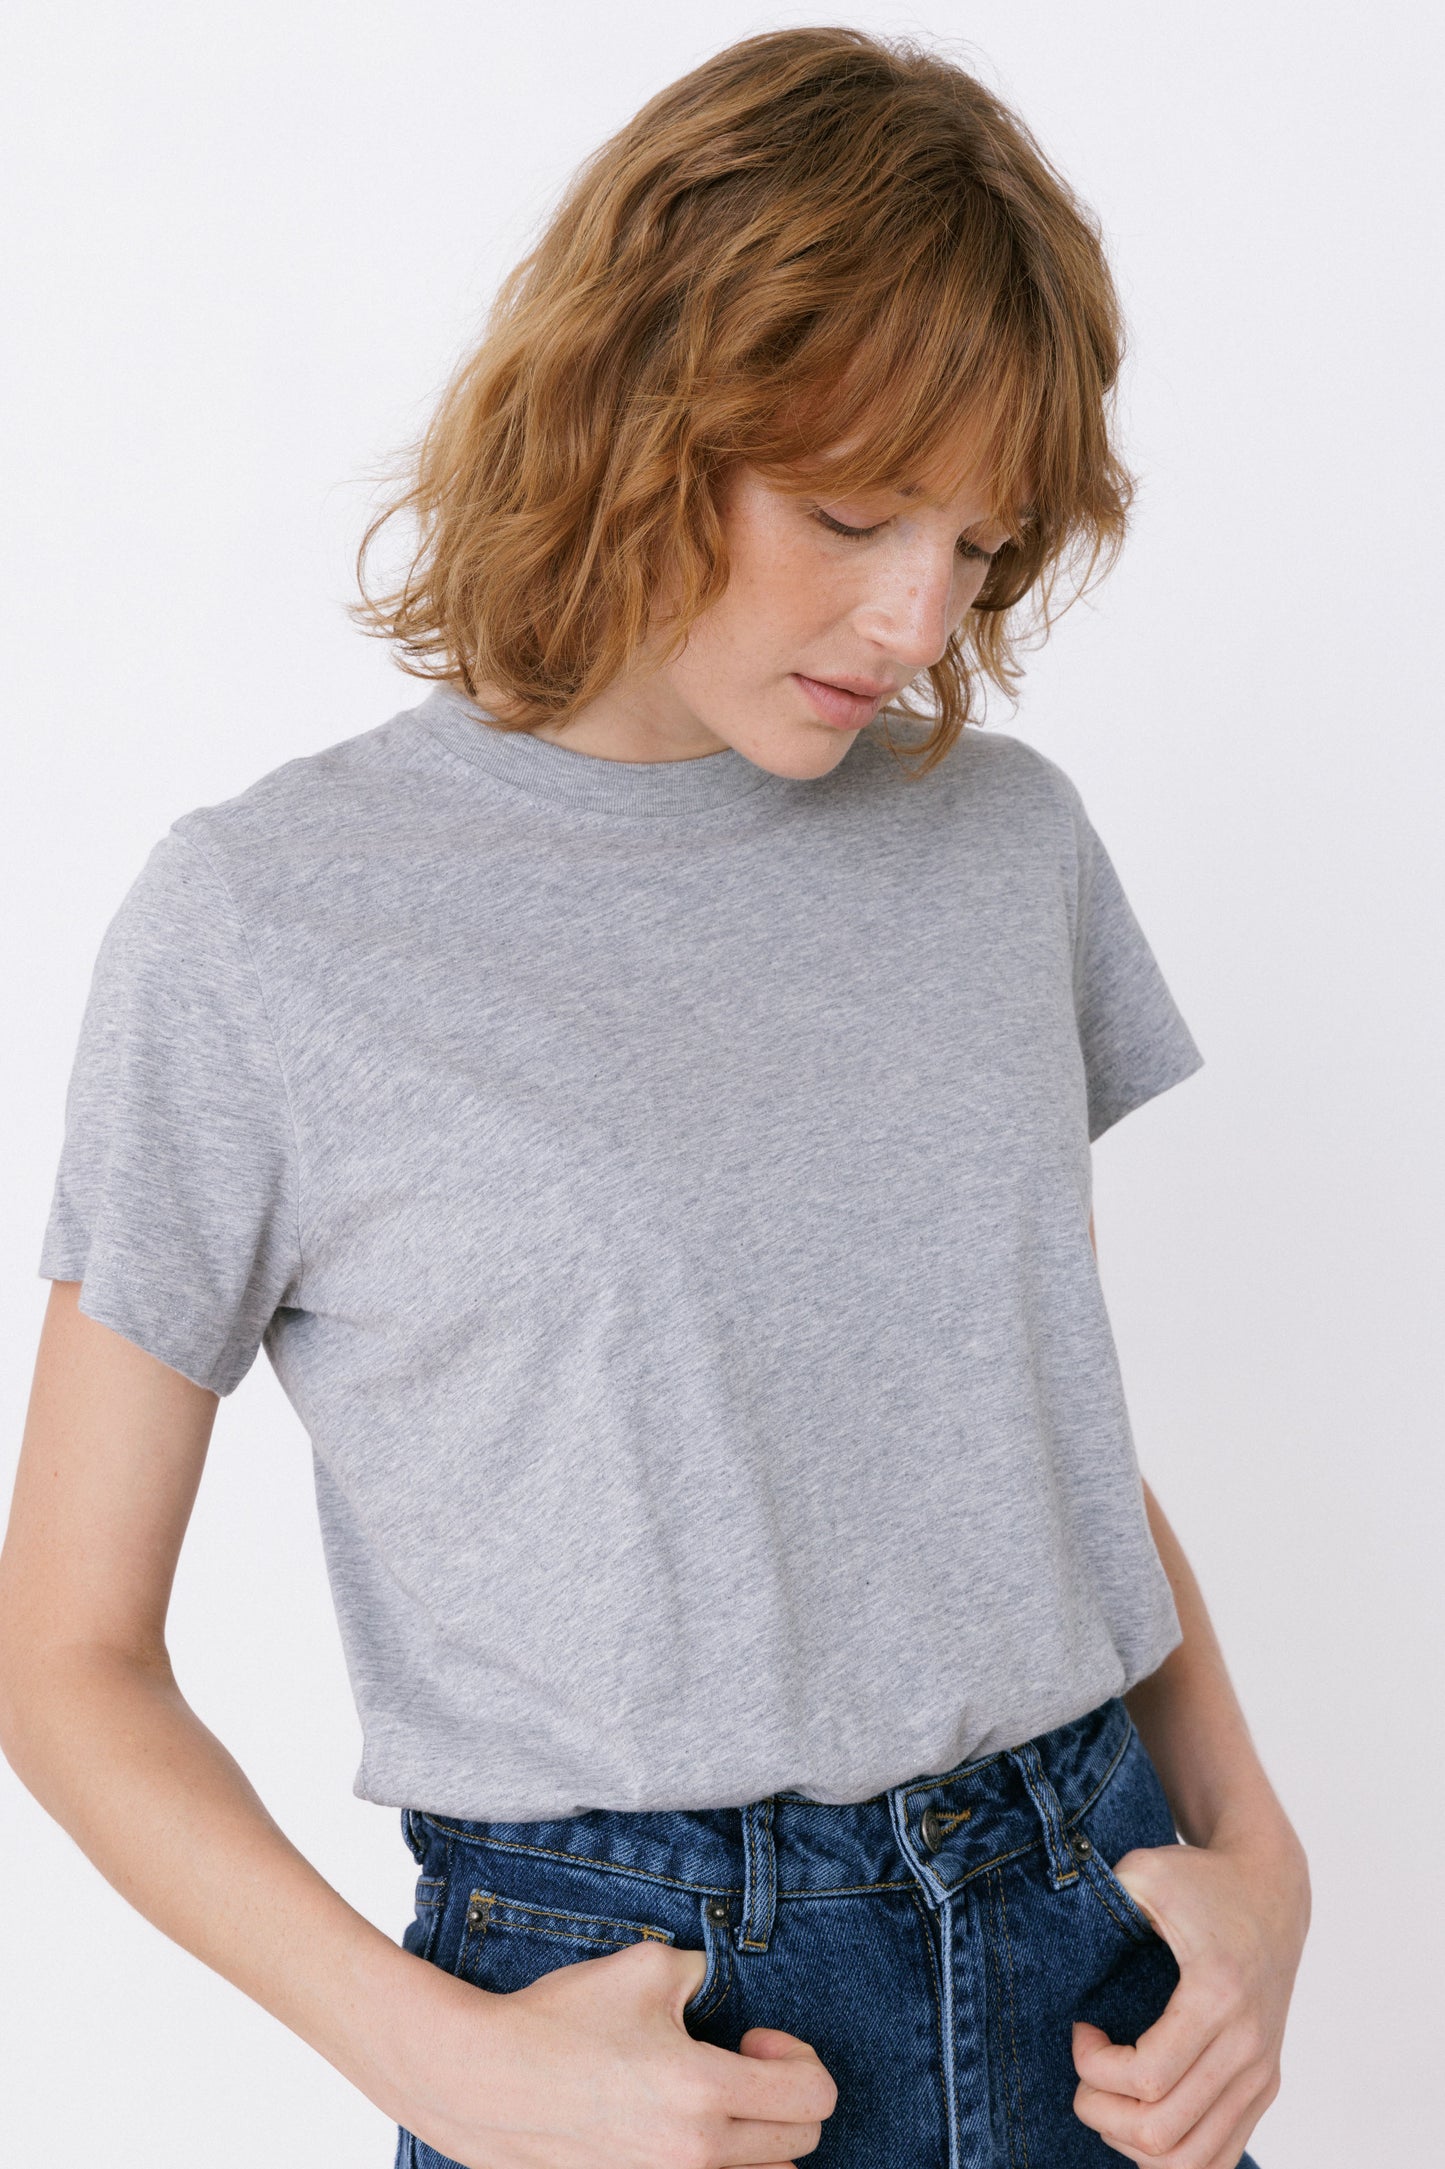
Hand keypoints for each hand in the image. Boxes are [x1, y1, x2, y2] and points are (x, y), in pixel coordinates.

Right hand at [389, 1935, 837, 2167]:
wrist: (484, 2081)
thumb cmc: (561, 2020)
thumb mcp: (645, 1967)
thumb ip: (704, 1970)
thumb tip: (720, 1983)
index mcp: (704, 2092)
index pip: (814, 2096)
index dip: (799, 2056)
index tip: (753, 2036)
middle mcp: (696, 2154)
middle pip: (803, 2140)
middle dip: (787, 2091)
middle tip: (741, 2060)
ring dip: (763, 2136)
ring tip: (720, 2099)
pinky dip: (727, 2164)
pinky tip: (688, 2127)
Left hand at [1070, 1822, 1309, 2166]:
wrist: (1270, 1890)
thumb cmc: (1200, 1880)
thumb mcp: (1145, 1869)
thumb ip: (1100, 1895)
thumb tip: (1063, 1934)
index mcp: (1218, 1997)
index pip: (1146, 2077)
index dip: (1093, 2065)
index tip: (1081, 2026)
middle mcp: (1248, 2047)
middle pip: (1162, 2132)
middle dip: (1100, 2110)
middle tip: (1085, 2069)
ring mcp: (1261, 2075)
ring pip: (1190, 2162)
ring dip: (1132, 2142)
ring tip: (1111, 2094)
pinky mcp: (1265, 2088)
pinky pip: (1217, 2161)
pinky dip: (1170, 2154)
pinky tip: (1142, 2108)